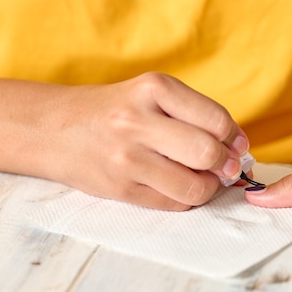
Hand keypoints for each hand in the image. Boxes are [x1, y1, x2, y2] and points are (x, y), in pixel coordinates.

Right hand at [11, 72, 248, 210]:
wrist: (54, 129)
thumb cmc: (111, 110)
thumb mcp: (148, 93)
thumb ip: (191, 113)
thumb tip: (238, 148)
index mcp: (152, 88)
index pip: (217, 120)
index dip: (234, 138)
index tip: (234, 144)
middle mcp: (137, 121)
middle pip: (208, 153)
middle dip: (225, 165)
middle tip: (222, 166)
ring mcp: (126, 158)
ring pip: (194, 186)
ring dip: (207, 187)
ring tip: (200, 179)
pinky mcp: (118, 188)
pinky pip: (172, 203)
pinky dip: (185, 199)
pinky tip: (176, 187)